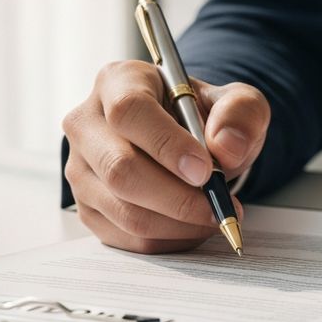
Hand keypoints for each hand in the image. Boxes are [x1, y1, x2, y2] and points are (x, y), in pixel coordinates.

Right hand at [62, 60, 269, 253]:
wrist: (188, 144)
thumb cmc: (205, 118)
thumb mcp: (236, 103)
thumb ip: (241, 113)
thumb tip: (226, 146)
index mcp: (118, 82)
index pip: (129, 111)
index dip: (167, 144)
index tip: (205, 170)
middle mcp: (87, 123)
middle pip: (120, 169)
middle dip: (178, 198)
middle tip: (219, 206)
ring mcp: (81, 168)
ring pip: (124, 210)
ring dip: (178, 224)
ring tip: (213, 216)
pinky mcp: (88, 206)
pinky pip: (126, 236)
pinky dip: (168, 240)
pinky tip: (192, 227)